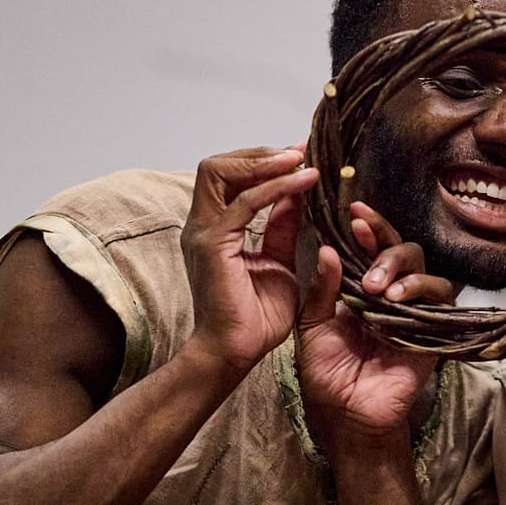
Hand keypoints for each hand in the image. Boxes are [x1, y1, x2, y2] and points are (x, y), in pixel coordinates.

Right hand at [183, 146, 320, 374]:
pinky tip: (303, 182)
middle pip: (217, 166)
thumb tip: (294, 195)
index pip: (228, 177)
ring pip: (221, 173)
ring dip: (263, 161)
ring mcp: (203, 233)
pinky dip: (274, 188)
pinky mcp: (213, 245)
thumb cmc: (255, 318)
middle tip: (297, 152)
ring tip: (298, 159)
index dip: (261, 161)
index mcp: (214, 229)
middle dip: (259, 153)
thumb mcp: (278, 262)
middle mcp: (202, 225)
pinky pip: (244, 203)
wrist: (236, 352)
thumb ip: (281, 228)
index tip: (297, 156)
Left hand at [295, 202, 455, 446]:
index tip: (353, 213)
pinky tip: (397, 298)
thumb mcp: (312, 325)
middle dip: (384, 242)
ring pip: (427, 271)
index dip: (368, 227)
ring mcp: (415, 313)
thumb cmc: (326, 372)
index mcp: (362, 288)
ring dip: (401, 269)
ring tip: (377, 285)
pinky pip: (441, 302)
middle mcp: (392, 295)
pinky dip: (421, 291)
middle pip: (405, 251)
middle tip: (363, 244)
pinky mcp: (432, 332)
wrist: (343, 414)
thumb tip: (328, 248)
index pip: (372, 248)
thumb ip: (321, 289)